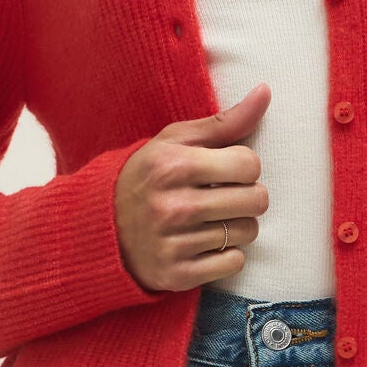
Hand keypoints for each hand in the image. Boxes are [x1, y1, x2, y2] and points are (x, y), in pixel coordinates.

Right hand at [114, 84, 270, 291]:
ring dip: (238, 225)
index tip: (225, 169)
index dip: (244, 165)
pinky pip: (234, 263)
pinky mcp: (177, 275)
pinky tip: (205, 243)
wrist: (100, 229)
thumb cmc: (148, 176)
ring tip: (213, 218)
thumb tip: (265, 91)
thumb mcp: (175, 141)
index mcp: (173, 166)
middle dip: (247, 195)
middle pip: (255, 200)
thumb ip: (224, 121)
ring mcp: (174, 244)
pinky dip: (227, 254)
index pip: (249, 164)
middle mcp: (173, 206)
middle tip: (225, 195)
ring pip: (248, 232)